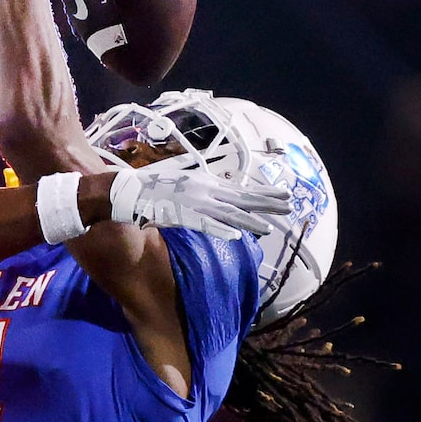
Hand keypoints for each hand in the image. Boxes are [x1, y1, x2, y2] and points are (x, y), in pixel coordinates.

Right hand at [109, 165, 291, 241]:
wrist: (130, 191)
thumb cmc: (155, 191)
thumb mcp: (185, 187)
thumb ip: (203, 193)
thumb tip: (219, 199)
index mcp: (207, 185)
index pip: (241, 191)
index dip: (263, 193)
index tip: (283, 194)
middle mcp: (205, 192)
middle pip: (241, 200)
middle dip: (266, 203)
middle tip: (289, 205)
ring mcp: (194, 204)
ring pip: (227, 214)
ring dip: (248, 221)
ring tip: (268, 227)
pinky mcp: (182, 215)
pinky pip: (204, 225)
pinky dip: (219, 230)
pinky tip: (236, 236)